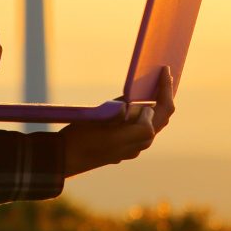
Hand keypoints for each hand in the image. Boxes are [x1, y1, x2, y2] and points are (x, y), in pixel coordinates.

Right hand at [61, 66, 175, 177]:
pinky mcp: (123, 149)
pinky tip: (142, 104)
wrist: (64, 159)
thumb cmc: (82, 137)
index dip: (165, 89)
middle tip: (166, 76)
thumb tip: (141, 103)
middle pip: (162, 118)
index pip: (162, 109)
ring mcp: (131, 149)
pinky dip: (147, 115)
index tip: (164, 72)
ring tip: (158, 87)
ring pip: (154, 125)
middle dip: (166, 96)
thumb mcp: (103, 118)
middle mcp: (138, 145)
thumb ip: (126, 111)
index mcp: (138, 136)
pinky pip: (142, 130)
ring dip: (158, 106)